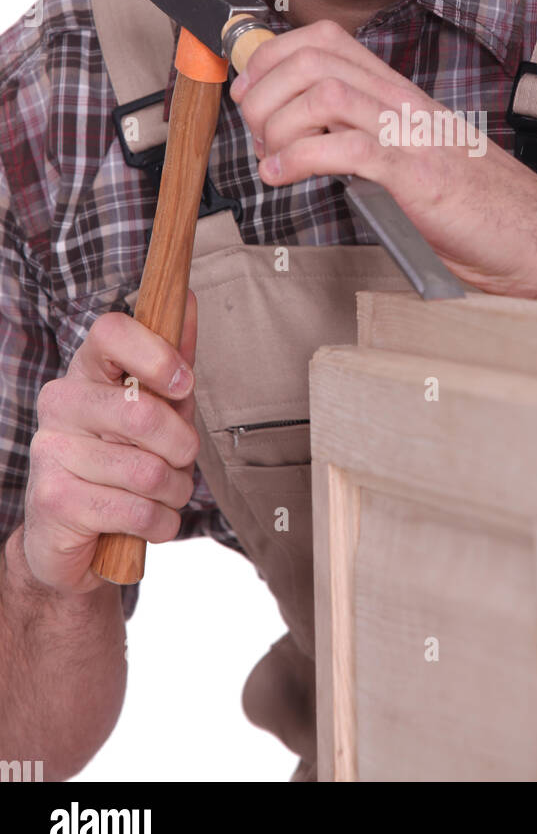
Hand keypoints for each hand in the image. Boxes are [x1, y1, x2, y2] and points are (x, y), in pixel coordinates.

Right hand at [23, 291, 199, 595]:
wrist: (72, 534)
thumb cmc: (122, 458)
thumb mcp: (157, 405)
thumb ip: (173, 357)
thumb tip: (188, 300)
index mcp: (87, 370)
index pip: (111, 331)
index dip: (158, 354)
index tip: (184, 383)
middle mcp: (61, 403)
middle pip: (142, 413)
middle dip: (183, 446)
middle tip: (181, 459)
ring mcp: (51, 451)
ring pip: (147, 471)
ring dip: (175, 491)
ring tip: (164, 493)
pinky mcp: (55, 500)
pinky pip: (136, 510)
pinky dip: (160, 521)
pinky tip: (148, 518)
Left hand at [229, 20, 536, 299]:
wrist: (534, 238)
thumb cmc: (475, 208)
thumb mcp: (411, 158)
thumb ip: (365, 140)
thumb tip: (308, 139)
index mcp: (400, 94)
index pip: (327, 40)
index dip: (274, 56)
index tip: (251, 91)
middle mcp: (403, 103)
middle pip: (313, 59)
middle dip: (264, 90)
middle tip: (256, 128)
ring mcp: (410, 134)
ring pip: (322, 94)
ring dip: (277, 123)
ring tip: (270, 157)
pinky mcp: (414, 175)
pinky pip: (342, 149)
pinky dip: (296, 160)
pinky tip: (282, 176)